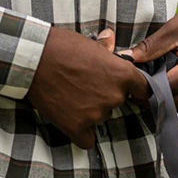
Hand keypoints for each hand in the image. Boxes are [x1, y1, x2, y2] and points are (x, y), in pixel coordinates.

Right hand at [26, 27, 150, 148]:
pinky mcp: (77, 128)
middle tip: (87, 84)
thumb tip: (110, 38)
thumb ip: (105, 49)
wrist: (33, 60)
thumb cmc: (61, 46)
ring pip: (102, 117)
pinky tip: (71, 117)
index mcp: (122, 74)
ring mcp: (96, 115)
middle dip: (107, 94)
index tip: (129, 88)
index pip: (144, 89)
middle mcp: (114, 97)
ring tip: (72, 94)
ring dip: (92, 110)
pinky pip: (87, 139)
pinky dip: (81, 131)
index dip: (135, 88)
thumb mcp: (89, 43)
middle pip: (119, 102)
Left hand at [122, 0, 177, 115]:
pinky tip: (163, 84)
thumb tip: (125, 59)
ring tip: (145, 84)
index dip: (145, 87)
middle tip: (131, 87)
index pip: (167, 87)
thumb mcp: (174, 28)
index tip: (128, 83)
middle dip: (151, 96)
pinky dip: (174, 97)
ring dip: (162, 98)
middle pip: (173, 101)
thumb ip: (150, 46)